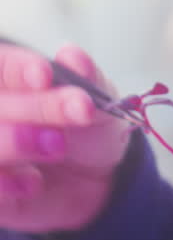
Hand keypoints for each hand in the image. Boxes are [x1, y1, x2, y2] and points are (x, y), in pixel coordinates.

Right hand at [0, 42, 130, 232]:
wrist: (95, 183)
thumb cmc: (87, 130)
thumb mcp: (97, 104)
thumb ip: (86, 80)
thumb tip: (72, 56)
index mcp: (8, 79)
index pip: (3, 66)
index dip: (20, 70)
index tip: (45, 76)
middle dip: (32, 108)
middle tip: (76, 111)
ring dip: (16, 143)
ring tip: (57, 145)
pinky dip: (7, 182)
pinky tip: (34, 182)